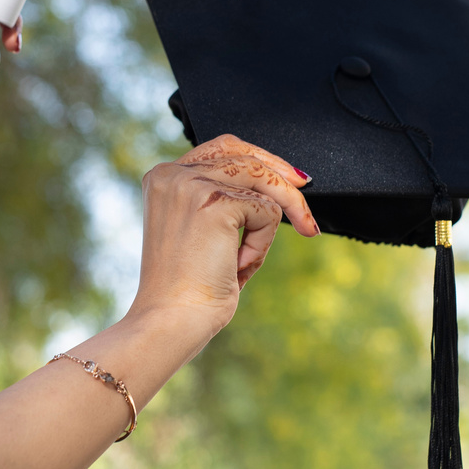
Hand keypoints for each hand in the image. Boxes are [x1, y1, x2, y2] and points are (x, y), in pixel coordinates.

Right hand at [128, 133, 318, 346]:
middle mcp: (172, 174)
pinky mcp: (215, 202)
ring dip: (269, 224)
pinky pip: (267, 212)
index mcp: (163, 178)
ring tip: (248, 260)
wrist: (171, 320)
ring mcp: (191, 184)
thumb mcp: (200, 232)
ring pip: (262, 180)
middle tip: (305, 212)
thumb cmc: (186, 288)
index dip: (260, 159)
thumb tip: (273, 184)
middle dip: (282, 177)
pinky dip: (261, 243)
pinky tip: (237, 267)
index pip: (221, 148)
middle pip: (245, 154)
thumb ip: (220, 201)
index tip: (291, 178)